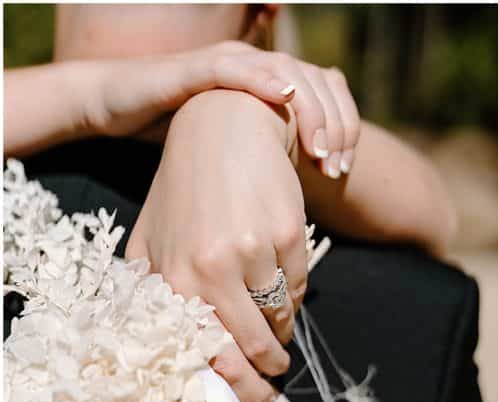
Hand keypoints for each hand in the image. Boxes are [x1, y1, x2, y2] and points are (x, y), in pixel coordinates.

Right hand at [83, 40, 360, 176]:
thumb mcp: (238, 153)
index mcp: (271, 86)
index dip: (344, 131)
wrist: (118, 106)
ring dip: (309, 109)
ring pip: (287, 71)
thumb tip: (302, 208)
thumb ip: (271, 165)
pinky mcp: (195, 67)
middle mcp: (256, 68)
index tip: (343, 171)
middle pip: (318, 83)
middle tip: (336, 169)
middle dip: (335, 127)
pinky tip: (284, 97)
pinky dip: (263, 78)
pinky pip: (236, 66)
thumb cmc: (180, 136)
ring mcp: (228, 63)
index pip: (328, 96)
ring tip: (317, 149)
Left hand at [125, 90, 306, 401]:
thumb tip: (171, 351)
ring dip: (280, 335)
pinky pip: (298, 288)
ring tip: (277, 337)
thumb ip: (154, 291)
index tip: (247, 399)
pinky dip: (293, 296)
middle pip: (248, 348)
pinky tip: (279, 285)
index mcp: (172, 276)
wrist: (225, 130)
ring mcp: (251, 251)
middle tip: (272, 386)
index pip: (204, 352)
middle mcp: (209, 268)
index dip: (229, 385)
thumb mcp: (152, 237)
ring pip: (278, 319)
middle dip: (264, 376)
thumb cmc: (185, 189)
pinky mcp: (287, 235)